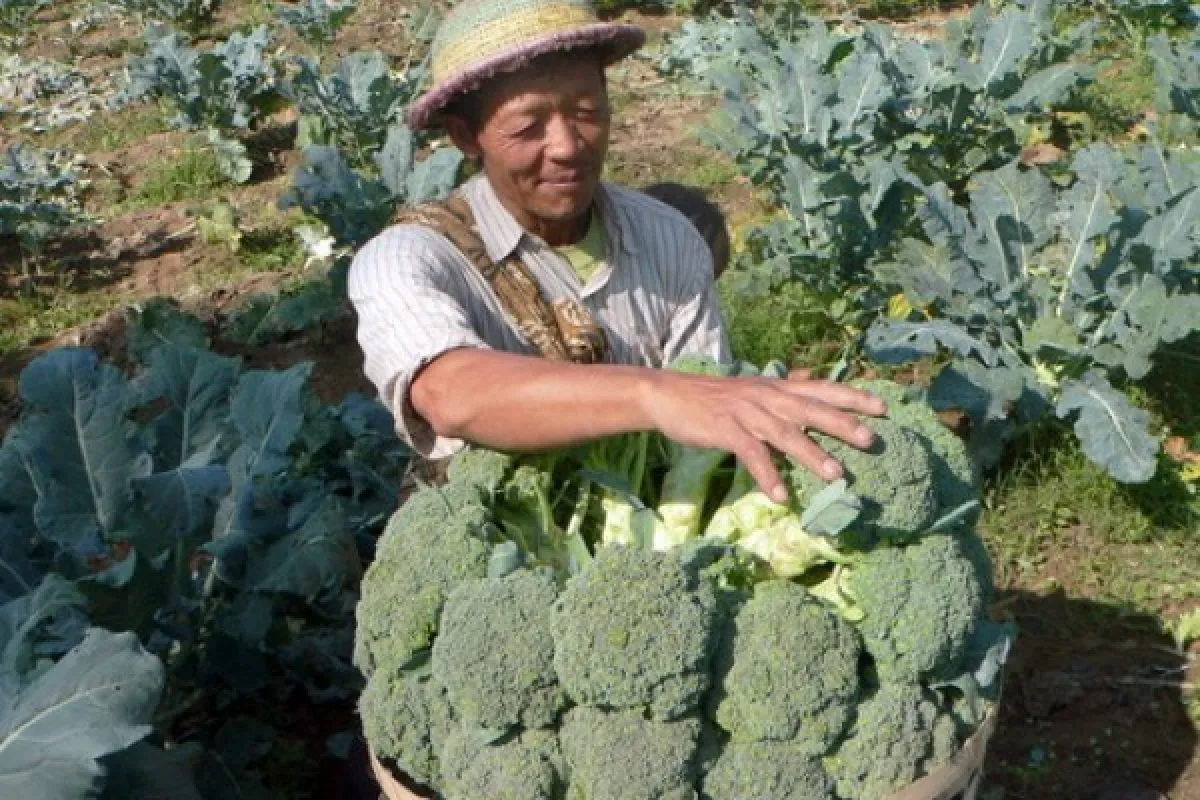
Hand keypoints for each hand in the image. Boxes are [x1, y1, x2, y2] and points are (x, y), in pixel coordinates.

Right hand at [641, 369, 886, 502]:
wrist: (669, 394)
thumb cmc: (714, 399)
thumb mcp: (753, 393)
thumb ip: (781, 399)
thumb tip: (810, 402)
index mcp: (776, 388)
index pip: (822, 388)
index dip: (852, 396)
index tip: (883, 407)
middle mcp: (767, 397)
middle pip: (811, 409)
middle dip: (843, 424)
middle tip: (873, 440)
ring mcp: (747, 413)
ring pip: (785, 433)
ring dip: (812, 454)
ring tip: (836, 475)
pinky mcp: (726, 430)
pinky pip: (751, 455)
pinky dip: (767, 475)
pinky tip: (781, 495)